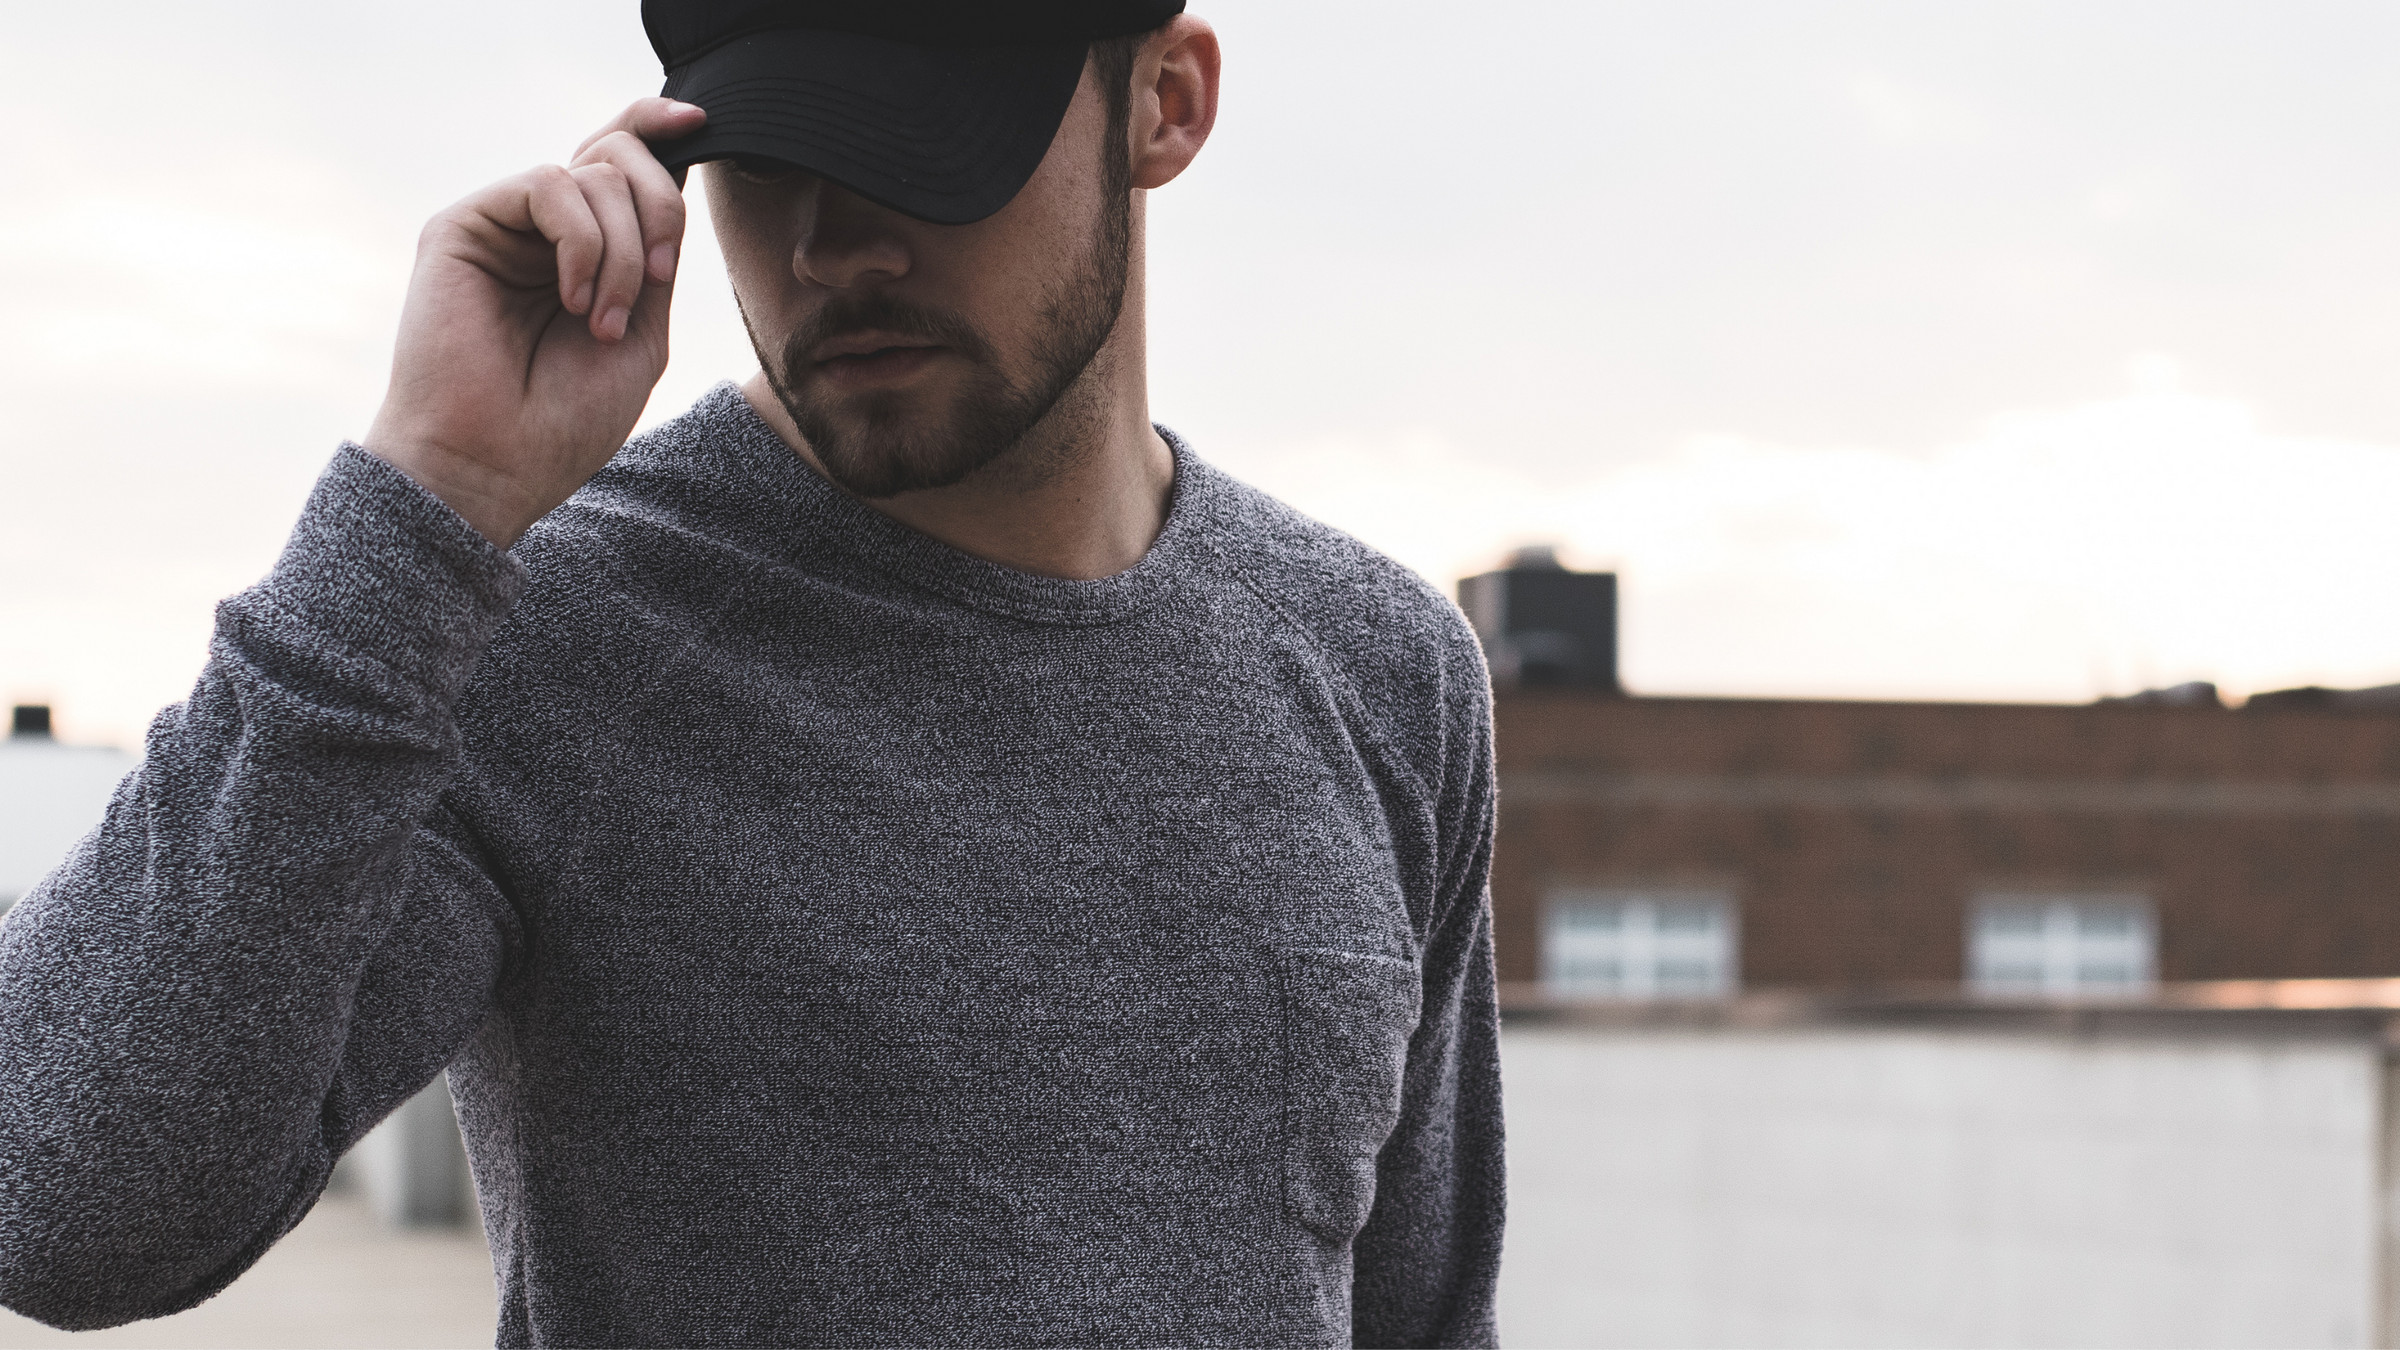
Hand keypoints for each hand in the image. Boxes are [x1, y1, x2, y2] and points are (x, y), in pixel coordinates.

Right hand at [364, 98, 707, 546]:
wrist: (496, 465)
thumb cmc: (564, 419)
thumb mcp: (643, 332)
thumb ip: (655, 256)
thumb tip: (673, 170)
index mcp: (588, 254)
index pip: (621, 165)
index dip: (658, 130)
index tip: (702, 123)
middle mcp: (545, 232)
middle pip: (619, 155)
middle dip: (661, 211)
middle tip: (657, 284)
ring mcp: (504, 226)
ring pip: (594, 173)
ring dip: (625, 252)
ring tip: (602, 322)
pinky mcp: (463, 224)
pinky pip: (549, 184)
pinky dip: (584, 243)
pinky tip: (575, 299)